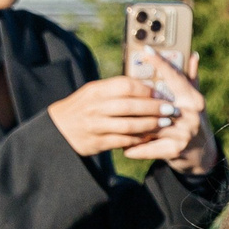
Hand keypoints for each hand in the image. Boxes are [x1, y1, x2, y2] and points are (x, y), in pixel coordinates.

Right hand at [49, 69, 193, 158]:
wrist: (57, 129)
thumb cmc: (82, 108)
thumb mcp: (93, 92)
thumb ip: (115, 89)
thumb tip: (145, 86)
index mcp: (96, 90)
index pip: (125, 85)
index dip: (146, 89)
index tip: (161, 93)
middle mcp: (95, 107)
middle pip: (130, 106)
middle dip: (154, 108)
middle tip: (171, 110)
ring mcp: (96, 125)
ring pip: (129, 125)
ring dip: (150, 125)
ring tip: (165, 124)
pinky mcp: (97, 142)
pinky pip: (123, 141)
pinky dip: (138, 139)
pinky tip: (150, 137)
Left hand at [122, 46, 215, 171]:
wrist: (201, 154)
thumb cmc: (191, 121)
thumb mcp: (193, 100)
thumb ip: (190, 79)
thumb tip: (193, 54)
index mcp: (193, 99)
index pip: (175, 77)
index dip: (160, 63)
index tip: (146, 49)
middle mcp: (190, 115)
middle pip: (155, 103)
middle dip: (134, 101)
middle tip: (114, 95)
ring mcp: (183, 133)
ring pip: (147, 126)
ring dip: (128, 126)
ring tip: (111, 122)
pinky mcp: (175, 150)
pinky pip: (148, 147)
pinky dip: (134, 148)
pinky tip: (123, 146)